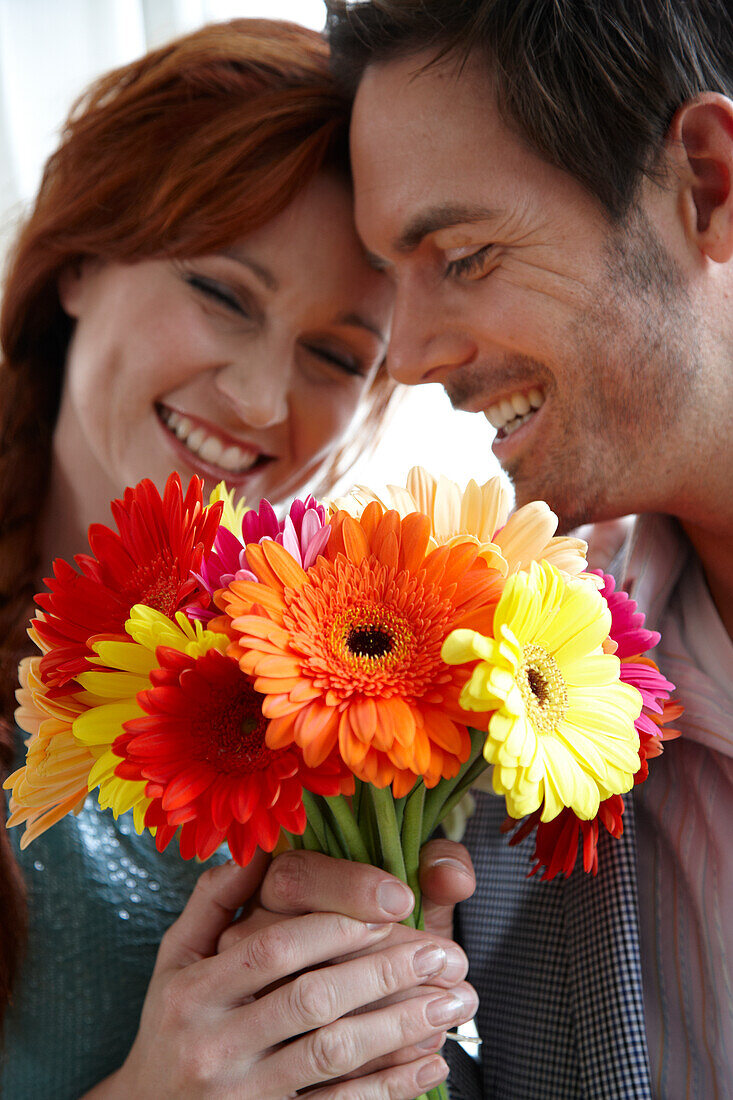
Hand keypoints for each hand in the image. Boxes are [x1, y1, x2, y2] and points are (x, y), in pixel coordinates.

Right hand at [84, 851, 476, 1098]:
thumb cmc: (173, 1022)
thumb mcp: (176, 957)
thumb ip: (215, 899)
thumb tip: (261, 846)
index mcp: (194, 988)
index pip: (276, 945)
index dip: (339, 922)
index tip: (396, 904)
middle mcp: (213, 1041)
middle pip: (313, 998)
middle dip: (386, 971)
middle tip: (446, 951)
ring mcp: (240, 1092)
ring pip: (333, 1053)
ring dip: (401, 1025)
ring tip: (454, 1002)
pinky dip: (390, 1088)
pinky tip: (432, 1064)